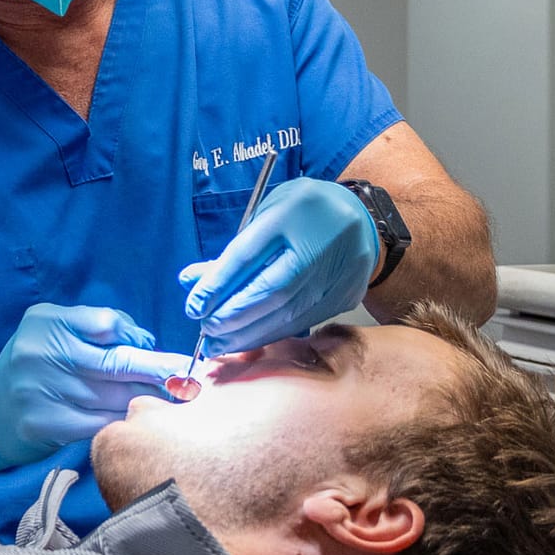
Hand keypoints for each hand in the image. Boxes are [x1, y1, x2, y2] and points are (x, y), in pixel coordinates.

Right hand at [0, 304, 186, 478]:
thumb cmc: (32, 366)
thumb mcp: (52, 331)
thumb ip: (93, 327)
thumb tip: (144, 339)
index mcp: (47, 323)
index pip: (107, 324)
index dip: (137, 339)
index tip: (158, 350)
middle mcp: (42, 353)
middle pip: (116, 362)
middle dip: (158, 371)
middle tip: (190, 377)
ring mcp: (42, 391)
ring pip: (113, 396)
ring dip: (146, 400)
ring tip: (172, 400)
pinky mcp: (46, 424)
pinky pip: (100, 423)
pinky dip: (123, 421)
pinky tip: (140, 422)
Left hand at [178, 177, 378, 357]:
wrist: (361, 217)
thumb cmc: (302, 213)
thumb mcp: (265, 216)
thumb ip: (233, 251)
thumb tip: (193, 283)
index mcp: (294, 210)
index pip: (248, 254)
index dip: (218, 285)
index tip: (194, 307)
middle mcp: (322, 240)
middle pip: (271, 290)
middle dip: (233, 316)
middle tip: (206, 332)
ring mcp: (341, 270)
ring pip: (290, 313)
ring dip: (250, 333)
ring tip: (221, 344)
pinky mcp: (347, 294)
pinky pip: (305, 321)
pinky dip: (274, 333)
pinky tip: (252, 340)